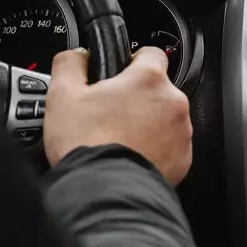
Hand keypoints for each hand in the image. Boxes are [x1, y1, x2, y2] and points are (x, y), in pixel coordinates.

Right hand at [44, 46, 192, 185]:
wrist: (104, 193)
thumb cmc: (86, 145)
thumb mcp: (63, 96)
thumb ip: (70, 65)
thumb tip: (77, 56)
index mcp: (148, 79)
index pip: (151, 53)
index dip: (133, 60)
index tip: (121, 73)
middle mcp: (172, 102)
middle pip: (157, 89)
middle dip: (137, 98)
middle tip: (111, 114)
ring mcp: (181, 131)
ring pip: (165, 118)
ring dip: (148, 123)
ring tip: (119, 139)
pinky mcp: (183, 158)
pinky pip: (171, 146)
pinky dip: (156, 149)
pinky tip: (131, 156)